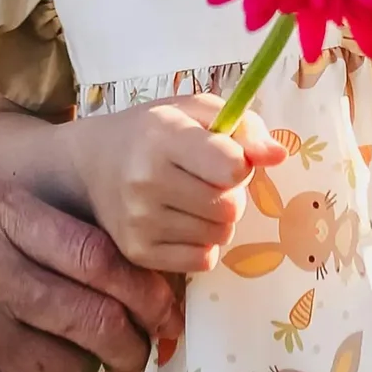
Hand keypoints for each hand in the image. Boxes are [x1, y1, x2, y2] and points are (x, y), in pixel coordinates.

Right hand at [0, 182, 179, 371]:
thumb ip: (40, 228)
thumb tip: (126, 274)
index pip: (98, 259)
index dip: (145, 292)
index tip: (163, 310)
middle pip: (94, 320)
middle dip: (131, 343)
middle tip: (139, 350)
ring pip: (68, 368)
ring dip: (85, 370)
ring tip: (76, 361)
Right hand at [68, 97, 286, 274]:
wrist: (92, 164)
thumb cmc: (154, 131)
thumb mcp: (197, 111)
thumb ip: (245, 127)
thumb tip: (278, 155)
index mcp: (163, 136)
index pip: (232, 168)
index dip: (239, 164)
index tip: (224, 156)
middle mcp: (146, 181)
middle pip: (231, 208)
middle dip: (230, 194)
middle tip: (207, 179)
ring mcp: (139, 222)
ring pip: (220, 235)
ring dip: (217, 219)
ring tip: (192, 199)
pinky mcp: (138, 253)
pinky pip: (203, 260)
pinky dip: (202, 243)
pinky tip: (181, 221)